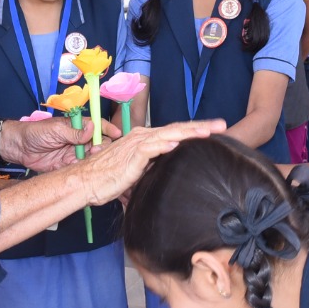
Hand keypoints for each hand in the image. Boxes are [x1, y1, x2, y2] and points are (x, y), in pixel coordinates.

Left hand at [1, 115, 122, 172]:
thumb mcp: (56, 130)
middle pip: (98, 144)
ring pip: (91, 158)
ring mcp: (73, 154)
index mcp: (77, 127)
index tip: (118, 134)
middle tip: (98, 152)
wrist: (17, 147)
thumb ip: (74, 132)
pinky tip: (89, 173)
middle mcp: (78, 140)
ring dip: (95, 160)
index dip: (108, 129)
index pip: (97, 126)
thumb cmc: (35, 132)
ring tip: (96, 163)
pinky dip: (85, 170)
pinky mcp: (67, 166)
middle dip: (102, 148)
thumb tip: (92, 128)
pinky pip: (80, 168)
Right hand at [74, 121, 224, 204]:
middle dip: (200, 127)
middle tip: (221, 125)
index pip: (174, 132)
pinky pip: (150, 148)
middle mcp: (142, 137)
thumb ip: (151, 169)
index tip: (214, 131)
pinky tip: (178, 144)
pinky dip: (164, 145)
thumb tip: (166, 174)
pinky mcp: (131, 156)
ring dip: (189, 132)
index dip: (194, 130)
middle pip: (176, 129)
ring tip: (208, 131)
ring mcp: (137, 145)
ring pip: (168, 134)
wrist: (86, 182)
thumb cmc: (108, 180)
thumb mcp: (137, 175)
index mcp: (144, 140)